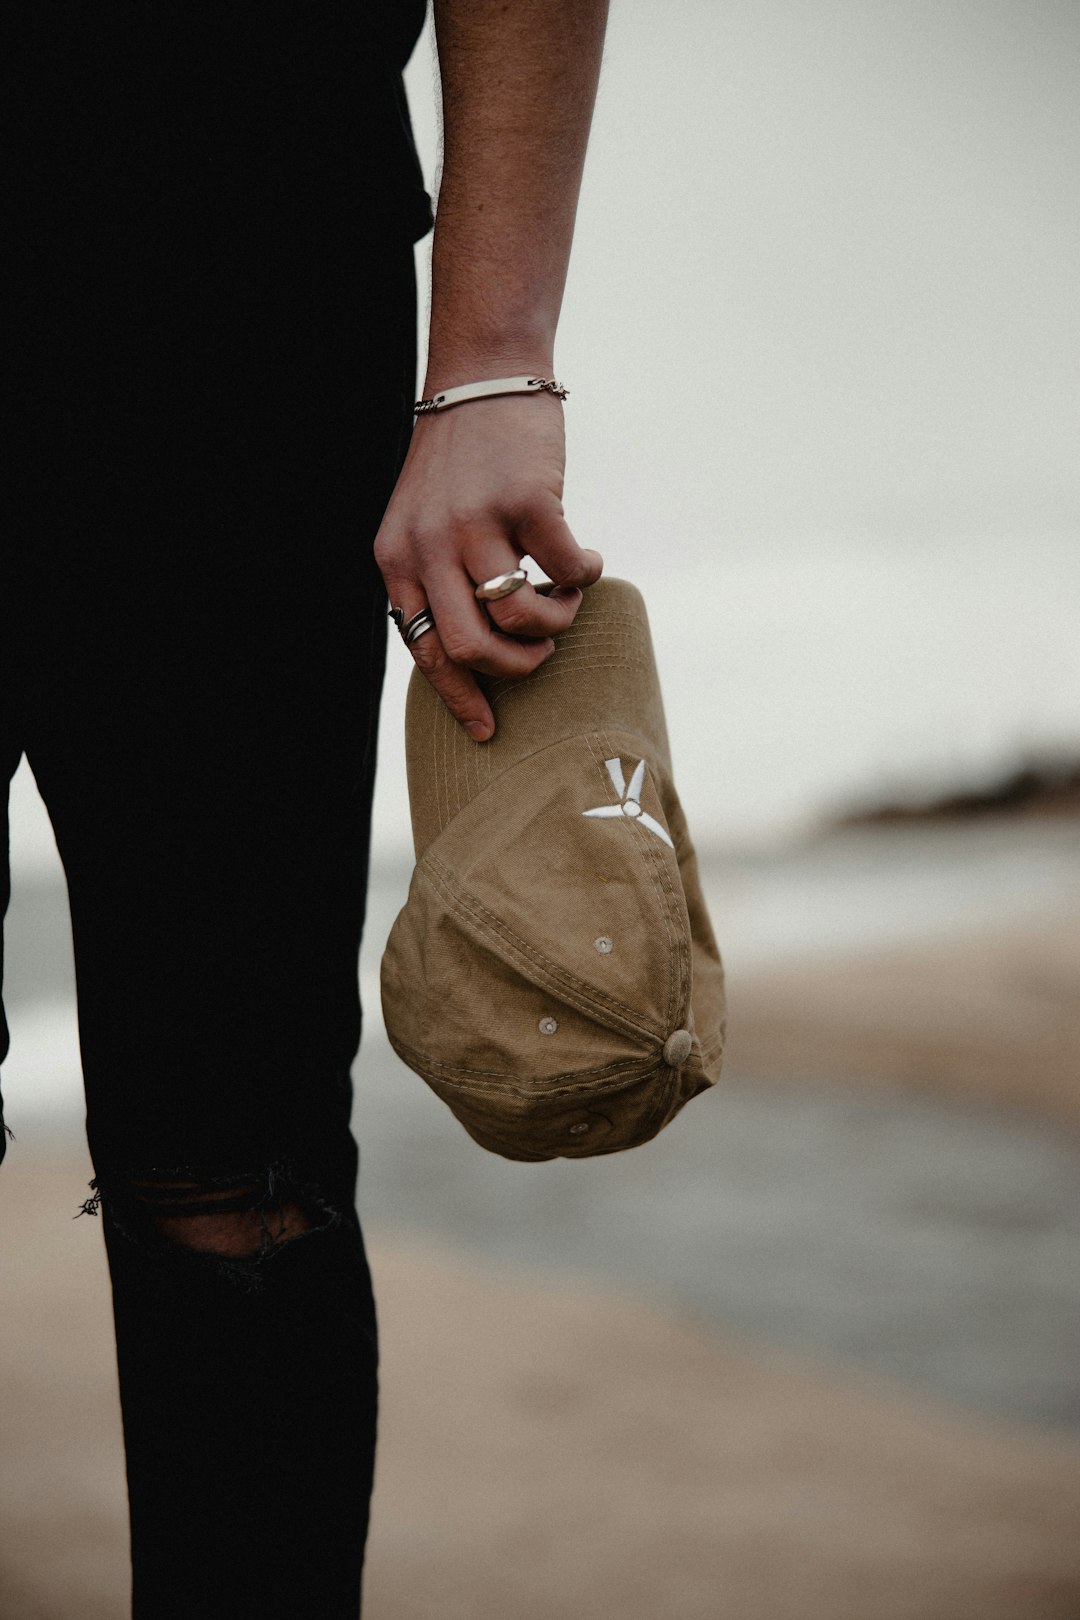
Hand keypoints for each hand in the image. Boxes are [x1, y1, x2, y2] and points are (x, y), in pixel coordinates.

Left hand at [374, 391, 602, 738]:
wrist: (483, 379)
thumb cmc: (461, 464)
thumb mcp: (422, 524)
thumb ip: (435, 582)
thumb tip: (475, 660)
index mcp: (398, 560)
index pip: (424, 651)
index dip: (460, 698)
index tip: (487, 731)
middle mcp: (430, 545)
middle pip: (472, 648)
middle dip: (517, 667)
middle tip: (540, 648)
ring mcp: (476, 522)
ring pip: (520, 616)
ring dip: (556, 620)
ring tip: (565, 597)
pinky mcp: (526, 500)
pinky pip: (565, 571)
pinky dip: (584, 576)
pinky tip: (587, 559)